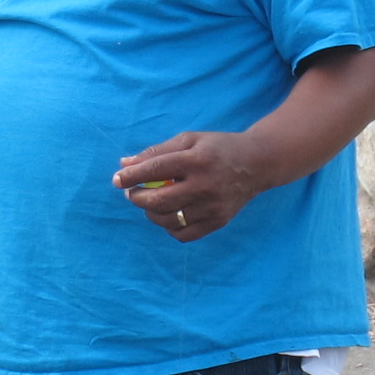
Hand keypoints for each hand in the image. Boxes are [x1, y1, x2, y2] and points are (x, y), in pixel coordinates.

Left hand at [114, 131, 266, 242]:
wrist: (257, 163)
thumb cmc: (216, 148)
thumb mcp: (188, 140)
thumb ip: (156, 152)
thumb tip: (124, 164)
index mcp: (196, 160)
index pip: (155, 170)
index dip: (131, 176)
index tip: (117, 179)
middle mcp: (205, 185)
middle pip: (159, 200)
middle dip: (137, 198)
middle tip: (131, 193)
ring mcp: (213, 207)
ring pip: (169, 220)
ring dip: (150, 213)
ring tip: (150, 202)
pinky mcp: (219, 222)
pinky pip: (183, 234)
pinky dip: (169, 227)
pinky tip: (169, 214)